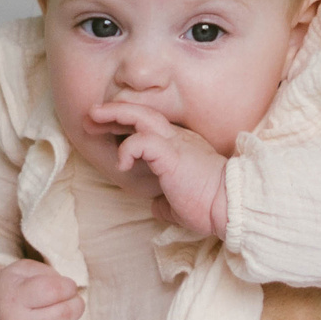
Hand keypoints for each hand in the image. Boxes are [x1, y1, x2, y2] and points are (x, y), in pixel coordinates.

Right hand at [0, 258, 83, 319]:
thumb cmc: (9, 297)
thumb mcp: (19, 273)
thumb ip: (45, 272)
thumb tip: (72, 289)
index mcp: (13, 300)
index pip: (57, 289)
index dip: (68, 286)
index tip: (64, 287)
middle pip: (68, 312)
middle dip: (75, 303)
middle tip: (67, 302)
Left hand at [92, 100, 229, 236]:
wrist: (231, 206)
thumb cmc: (210, 207)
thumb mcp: (181, 203)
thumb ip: (167, 199)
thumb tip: (156, 206)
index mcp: (181, 147)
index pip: (150, 126)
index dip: (126, 125)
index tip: (106, 130)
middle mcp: (178, 138)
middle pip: (142, 113)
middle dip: (113, 112)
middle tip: (90, 116)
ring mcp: (175, 143)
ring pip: (140, 116)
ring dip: (114, 115)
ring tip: (92, 118)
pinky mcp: (171, 154)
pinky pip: (141, 141)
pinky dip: (126, 148)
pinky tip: (122, 164)